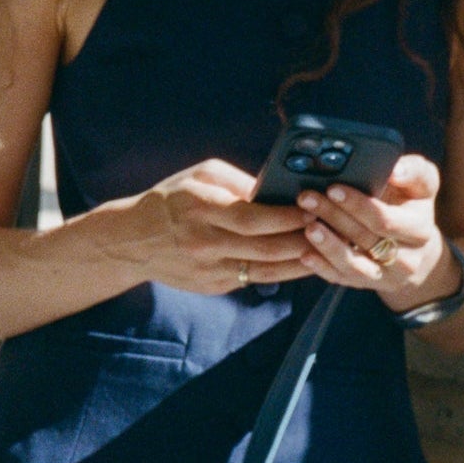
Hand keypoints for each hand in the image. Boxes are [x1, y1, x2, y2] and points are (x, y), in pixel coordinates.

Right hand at [109, 159, 315, 294]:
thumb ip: (239, 182)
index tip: (312, 209)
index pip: (251, 217)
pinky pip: (255, 280)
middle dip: (302, 239)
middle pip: (264, 248)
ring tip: (326, 248)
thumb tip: (278, 191)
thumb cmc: (172, 199)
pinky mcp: (213, 286)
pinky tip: (302, 262)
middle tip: (330, 229)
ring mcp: (209, 269)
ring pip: (266, 271)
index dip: (286, 216)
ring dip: (300, 262)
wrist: (133, 240)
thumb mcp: (201, 176)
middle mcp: (205, 243)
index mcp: (200, 208)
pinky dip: (281, 272)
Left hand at [296, 155, 462, 311]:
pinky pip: (344, 279)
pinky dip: (323, 268)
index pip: (385, 220)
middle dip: (334, 217)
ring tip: (308, 228)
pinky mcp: (367, 285)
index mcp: (420, 231)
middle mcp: (407, 259)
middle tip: (308, 199)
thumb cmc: (412, 205)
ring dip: (328, 246)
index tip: (334, 189)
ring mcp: (386, 276)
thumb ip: (414, 171)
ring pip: (355, 266)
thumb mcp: (422, 184)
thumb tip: (395, 170)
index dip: (358, 205)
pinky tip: (306, 255)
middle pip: (365, 239)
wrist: (416, 247)